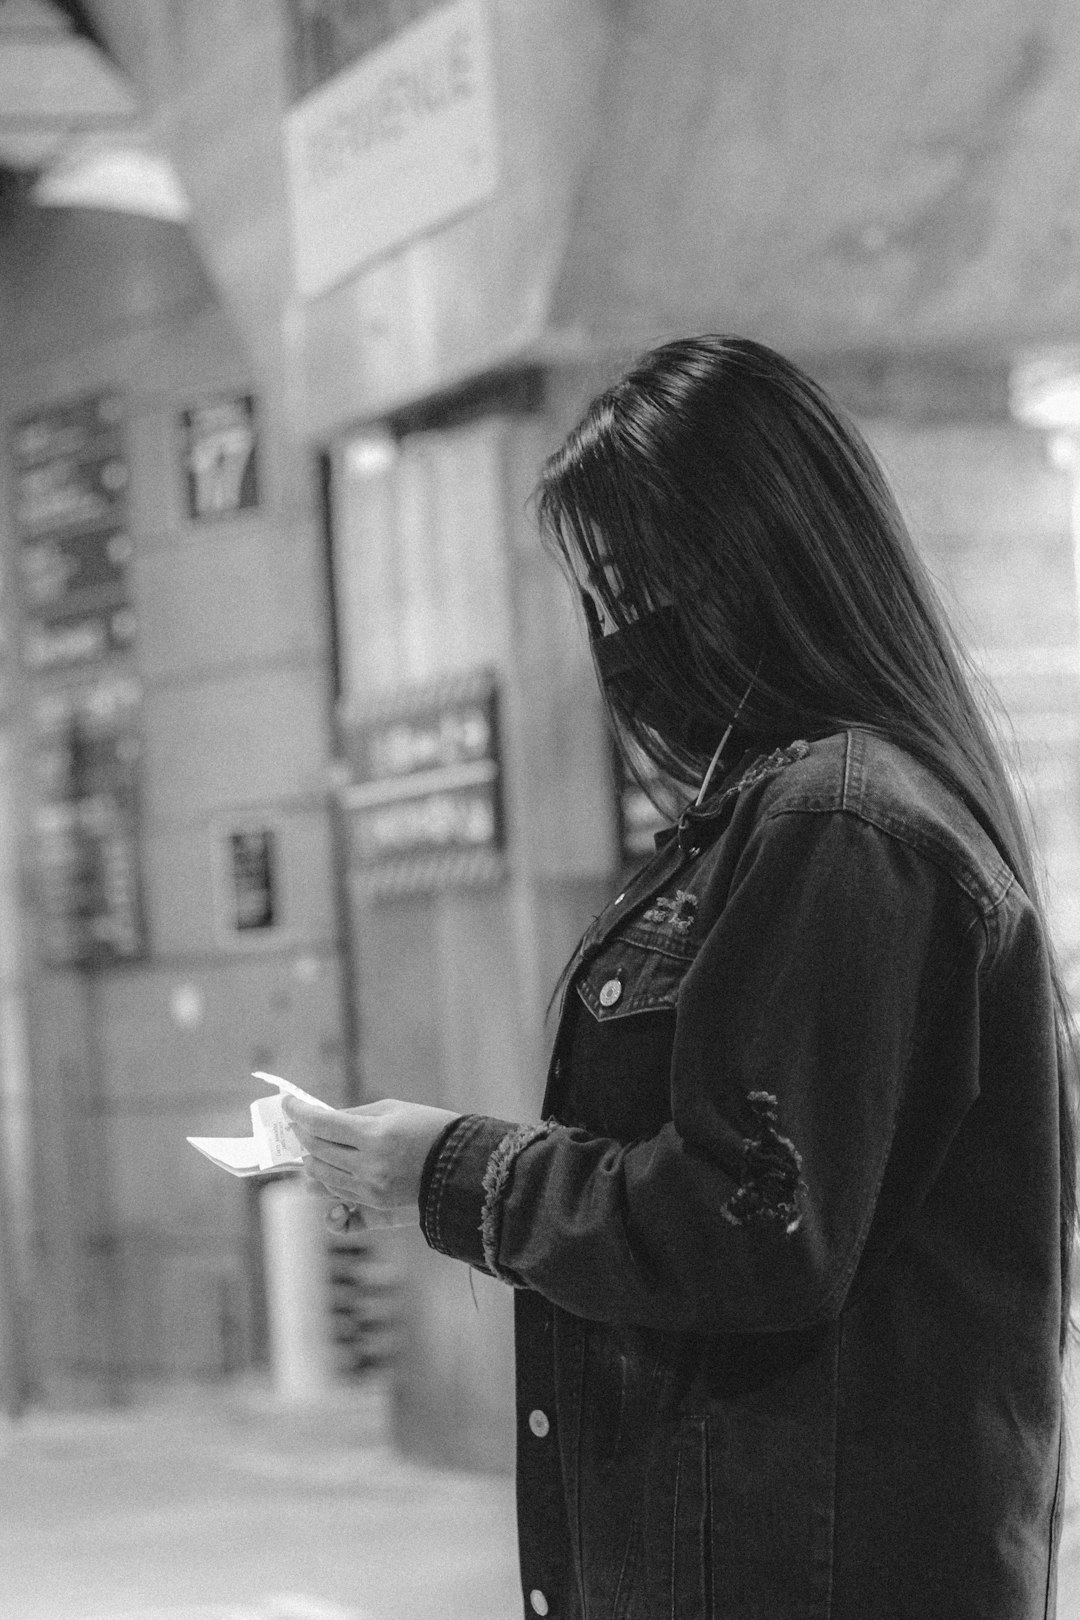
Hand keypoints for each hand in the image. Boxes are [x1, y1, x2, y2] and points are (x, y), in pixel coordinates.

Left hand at [283, 1097, 459, 1224]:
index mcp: (374, 1136)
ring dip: (311, 1163)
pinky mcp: (376, 1209)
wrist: (464, 1166)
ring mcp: (370, 1192)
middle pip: (316, 1152)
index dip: (299, 1112)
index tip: (289, 1104)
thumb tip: (324, 1120)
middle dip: (303, 1136)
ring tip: (313, 1152)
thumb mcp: (394, 1109)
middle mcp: (368, 1167)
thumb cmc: (431, 1128)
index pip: (321, 1124)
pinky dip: (326, 1196)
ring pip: (321, 1179)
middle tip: (300, 1126)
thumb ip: (355, 1115)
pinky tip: (324, 1186)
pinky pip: (338, 1208)